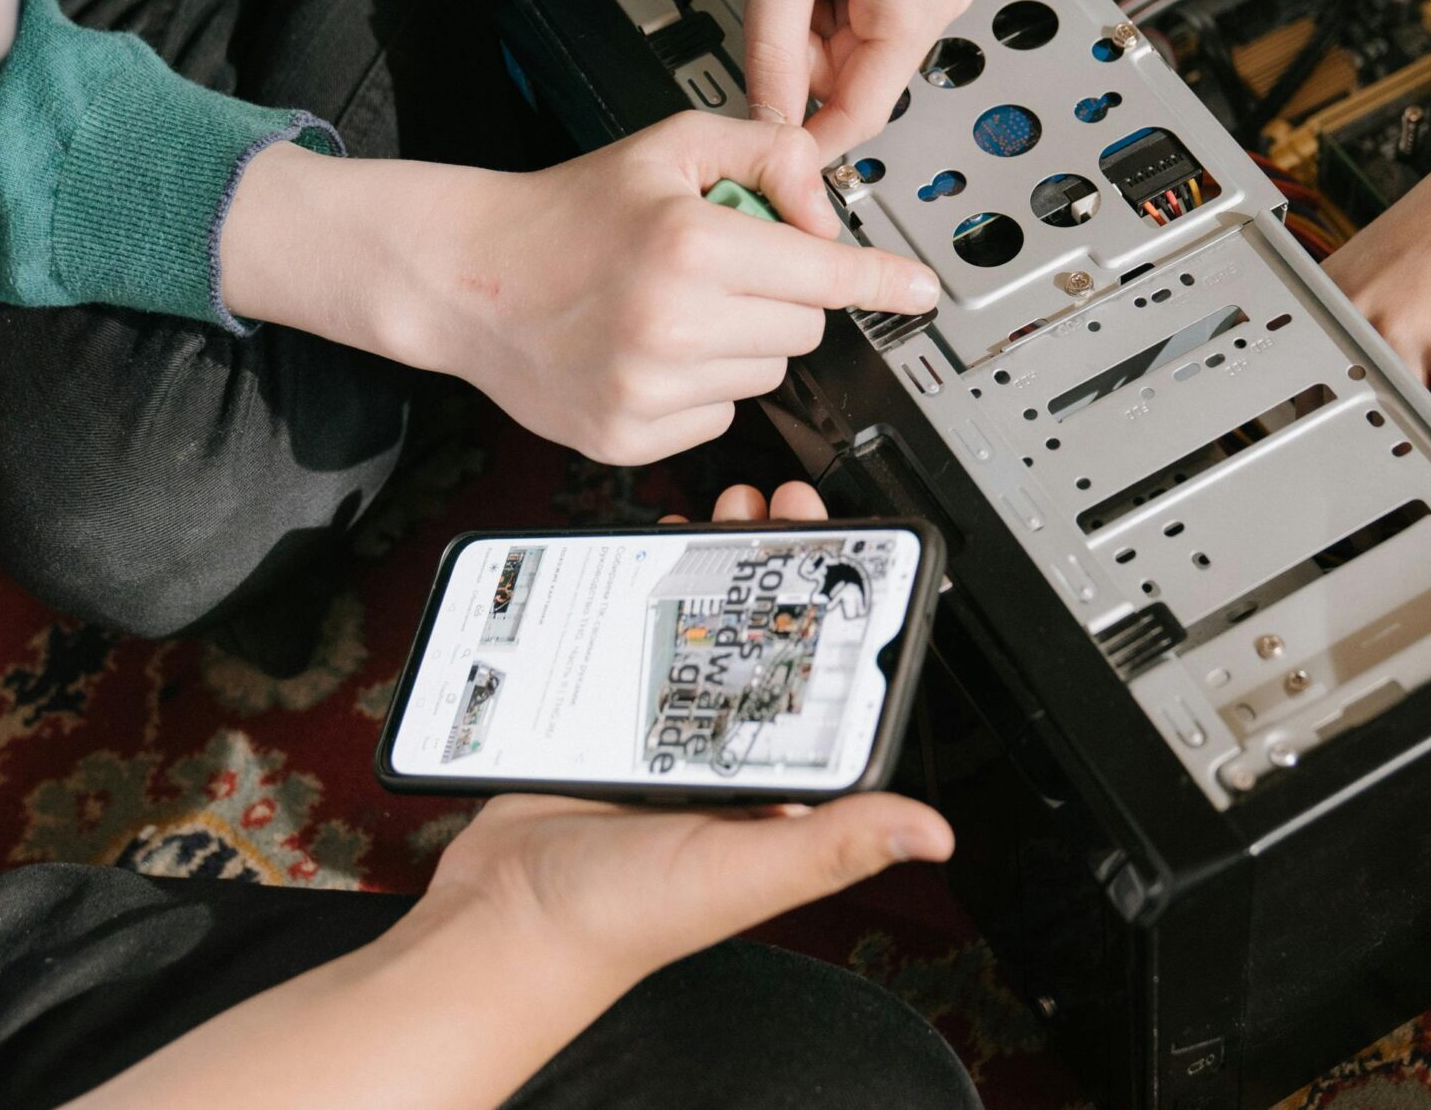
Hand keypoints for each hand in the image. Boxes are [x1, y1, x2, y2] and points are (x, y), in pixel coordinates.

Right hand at [56, 486, 951, 1109]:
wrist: (499, 923)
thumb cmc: (622, 919)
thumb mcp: (742, 874)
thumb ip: (833, 845)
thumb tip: (931, 832)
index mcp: (774, 788)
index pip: (825, 683)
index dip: (837, 612)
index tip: (844, 551)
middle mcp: (726, 756)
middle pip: (765, 642)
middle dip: (780, 569)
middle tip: (784, 506)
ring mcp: (661, 732)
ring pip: (701, 630)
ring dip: (719, 568)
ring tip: (730, 510)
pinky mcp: (603, 718)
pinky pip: (632, 639)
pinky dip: (643, 593)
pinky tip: (654, 553)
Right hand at [220, 112, 939, 464]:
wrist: (467, 276)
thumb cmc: (567, 211)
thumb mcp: (670, 147)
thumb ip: (767, 154)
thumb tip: (828, 212)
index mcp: (689, 245)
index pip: (823, 274)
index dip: (880, 282)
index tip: (921, 294)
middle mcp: (672, 324)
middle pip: (804, 326)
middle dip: (781, 294)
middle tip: (718, 266)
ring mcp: (649, 389)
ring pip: (766, 373)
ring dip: (741, 340)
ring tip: (673, 306)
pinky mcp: (629, 436)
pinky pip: (720, 415)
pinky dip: (702, 386)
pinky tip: (650, 350)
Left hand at [740, 0, 973, 153]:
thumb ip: (773, 54)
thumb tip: (768, 123)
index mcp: (919, 4)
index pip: (861, 111)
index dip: (805, 134)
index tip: (762, 154)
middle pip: (847, 75)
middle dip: (793, 46)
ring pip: (839, 42)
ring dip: (797, 11)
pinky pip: (845, 7)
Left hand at [1324, 34, 1430, 438]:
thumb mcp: (1403, 249)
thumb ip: (1375, 304)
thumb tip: (1369, 363)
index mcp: (1340, 280)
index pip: (1313, 366)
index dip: (1332, 410)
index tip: (1338, 441)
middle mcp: (1362, 304)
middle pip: (1357, 400)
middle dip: (1383, 434)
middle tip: (1396, 463)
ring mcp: (1406, 329)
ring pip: (1408, 416)